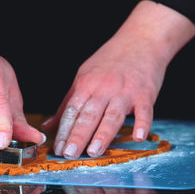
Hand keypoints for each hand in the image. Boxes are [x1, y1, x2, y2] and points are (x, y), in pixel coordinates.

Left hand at [42, 0, 194, 158]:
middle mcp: (103, 89)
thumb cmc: (110, 61)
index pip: (72, 111)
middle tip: (69, 154)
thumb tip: (48, 126)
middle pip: (88, 115)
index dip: (63, 131)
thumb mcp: (84, 77)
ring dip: (103, 134)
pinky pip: (145, 111)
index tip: (57, 149)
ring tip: (94, 151)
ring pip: (112, 116)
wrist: (141, 39)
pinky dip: (142, 123)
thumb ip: (68, 104)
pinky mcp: (145, 93)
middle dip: (78, 135)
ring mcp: (125, 91)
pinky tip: (138, 137)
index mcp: (86, 85)